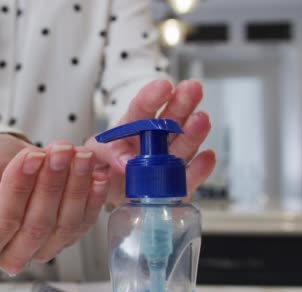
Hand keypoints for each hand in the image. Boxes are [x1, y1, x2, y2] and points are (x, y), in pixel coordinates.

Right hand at [0, 135, 108, 274]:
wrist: (1, 160)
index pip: (3, 221)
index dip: (19, 188)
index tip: (30, 157)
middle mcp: (11, 255)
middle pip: (37, 225)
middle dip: (50, 184)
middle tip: (59, 150)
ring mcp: (43, 249)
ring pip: (64, 224)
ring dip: (75, 187)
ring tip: (78, 154)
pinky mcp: (67, 237)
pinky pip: (84, 223)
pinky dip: (93, 197)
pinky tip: (96, 174)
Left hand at [86, 79, 215, 205]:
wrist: (106, 194)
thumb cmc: (101, 167)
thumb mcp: (93, 155)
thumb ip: (104, 152)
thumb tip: (126, 161)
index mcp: (131, 129)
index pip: (141, 110)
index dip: (152, 97)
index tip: (163, 86)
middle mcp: (153, 142)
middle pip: (169, 120)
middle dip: (182, 103)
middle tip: (193, 88)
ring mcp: (166, 162)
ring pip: (183, 145)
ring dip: (193, 132)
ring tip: (201, 119)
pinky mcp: (175, 186)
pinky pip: (189, 177)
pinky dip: (200, 169)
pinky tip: (207, 157)